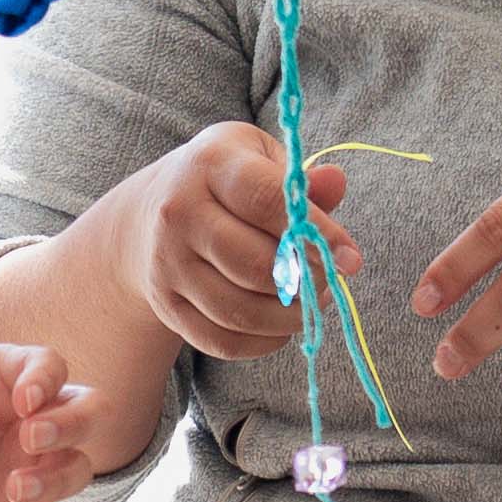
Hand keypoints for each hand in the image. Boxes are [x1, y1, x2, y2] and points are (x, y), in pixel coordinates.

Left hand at [0, 343, 95, 501]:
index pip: (46, 365)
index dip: (45, 380)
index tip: (24, 404)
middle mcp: (26, 419)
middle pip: (86, 411)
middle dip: (72, 426)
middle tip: (32, 441)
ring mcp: (28, 466)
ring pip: (76, 469)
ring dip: (55, 481)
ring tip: (13, 491)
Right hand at [104, 122, 358, 363]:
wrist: (150, 214)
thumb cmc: (225, 183)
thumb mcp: (260, 159)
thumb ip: (300, 179)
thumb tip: (335, 183)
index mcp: (210, 165)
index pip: (268, 201)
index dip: (317, 233)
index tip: (351, 259)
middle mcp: (179, 213)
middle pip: (255, 265)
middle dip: (306, 282)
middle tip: (328, 281)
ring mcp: (167, 263)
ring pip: (240, 310)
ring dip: (289, 317)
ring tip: (308, 303)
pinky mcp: (166, 304)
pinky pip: (222, 340)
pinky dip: (262, 342)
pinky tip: (279, 325)